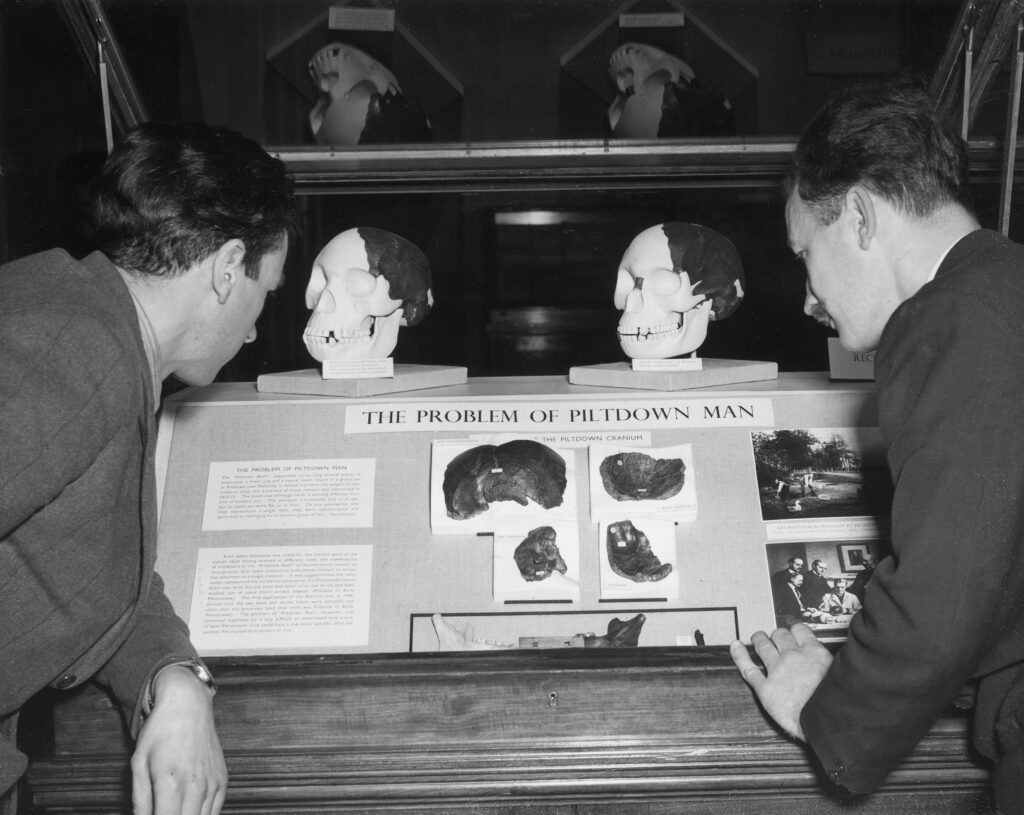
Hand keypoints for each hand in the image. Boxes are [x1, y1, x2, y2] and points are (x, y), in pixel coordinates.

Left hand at [130, 665, 226, 814]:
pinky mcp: (222, 780)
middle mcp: (195, 785)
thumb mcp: (138, 764)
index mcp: (170, 782)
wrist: (188, 704)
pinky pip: (215, 811)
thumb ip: (140, 800)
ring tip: (173, 809)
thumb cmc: (159, 731)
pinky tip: (189, 810)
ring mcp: (212, 783)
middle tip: (162, 811)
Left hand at [729, 623, 832, 741]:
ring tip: (758, 637)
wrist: (828, 723)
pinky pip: (748, 668)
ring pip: (763, 646)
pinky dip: (739, 655)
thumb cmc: (839, 704)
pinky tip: (736, 646)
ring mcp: (777, 671)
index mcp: (814, 653)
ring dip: (759, 639)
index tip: (794, 632)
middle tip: (776, 637)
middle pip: (780, 635)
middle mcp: (793, 657)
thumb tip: (836, 662)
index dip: (795, 630)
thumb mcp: (843, 676)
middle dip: (777, 635)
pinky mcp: (765, 688)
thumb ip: (832, 665)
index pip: (800, 630)